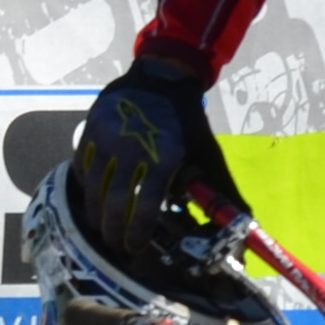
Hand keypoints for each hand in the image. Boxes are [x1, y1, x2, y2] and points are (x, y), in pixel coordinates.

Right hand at [67, 63, 243, 269]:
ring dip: (94, 213)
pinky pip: (81, 166)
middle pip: (115, 202)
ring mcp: (107, 138)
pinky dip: (84, 186)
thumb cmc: (188, 122)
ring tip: (100, 227)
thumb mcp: (207, 155)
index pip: (146, 207)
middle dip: (113, 230)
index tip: (134, 248)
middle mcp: (132, 149)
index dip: (137, 233)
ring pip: (93, 187)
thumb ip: (219, 193)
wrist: (162, 76)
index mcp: (164, 157)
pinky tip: (92, 198)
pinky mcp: (90, 129)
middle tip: (115, 246)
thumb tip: (243, 226)